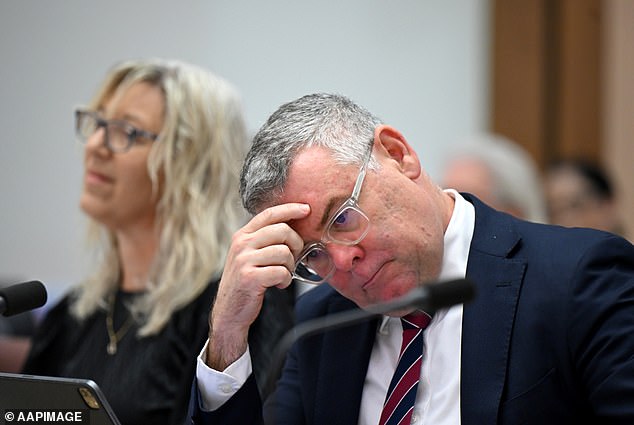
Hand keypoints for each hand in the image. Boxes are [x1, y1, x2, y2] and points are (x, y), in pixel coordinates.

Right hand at [206, 203, 309, 369]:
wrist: (229, 311)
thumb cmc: (246, 281)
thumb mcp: (250, 255)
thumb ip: (265, 240)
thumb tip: (294, 226)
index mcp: (242, 235)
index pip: (269, 214)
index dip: (290, 209)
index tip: (306, 209)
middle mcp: (241, 244)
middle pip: (282, 231)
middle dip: (296, 244)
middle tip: (294, 257)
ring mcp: (244, 260)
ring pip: (284, 252)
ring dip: (290, 266)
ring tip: (283, 274)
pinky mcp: (250, 277)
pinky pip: (281, 272)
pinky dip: (286, 279)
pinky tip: (279, 284)